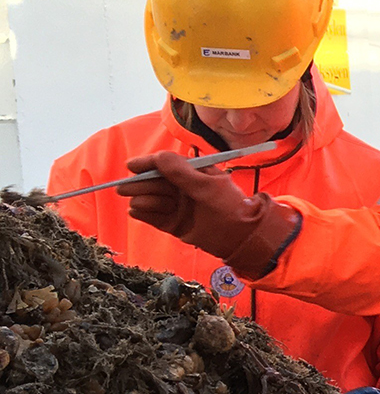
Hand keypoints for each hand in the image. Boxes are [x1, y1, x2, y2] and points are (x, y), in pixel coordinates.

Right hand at [119, 152, 300, 277]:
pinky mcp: (173, 223)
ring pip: (150, 199)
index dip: (147, 164)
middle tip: (125, 189)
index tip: (131, 166)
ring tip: (150, 204)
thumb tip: (158, 156)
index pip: (164, 164)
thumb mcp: (206, 186)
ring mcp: (177, 206)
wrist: (240, 237)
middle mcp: (182, 188)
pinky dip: (144, 214)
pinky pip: (152, 217)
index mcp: (192, 174)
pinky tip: (137, 211)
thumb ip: (182, 172)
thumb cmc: (228, 207)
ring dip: (145, 200)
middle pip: (152, 182)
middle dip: (139, 184)